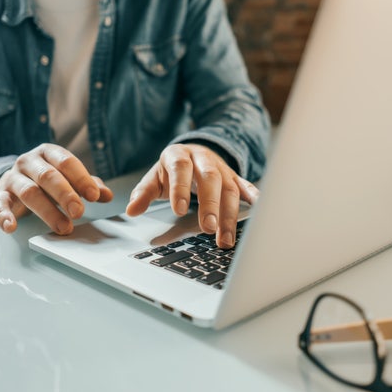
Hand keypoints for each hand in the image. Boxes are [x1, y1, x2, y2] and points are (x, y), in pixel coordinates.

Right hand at [0, 143, 112, 233]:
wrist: (11, 181)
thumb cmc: (46, 180)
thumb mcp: (68, 178)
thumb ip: (88, 185)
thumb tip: (107, 195)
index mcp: (48, 153)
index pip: (66, 162)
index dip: (81, 178)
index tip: (94, 196)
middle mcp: (29, 162)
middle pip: (48, 176)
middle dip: (65, 195)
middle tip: (79, 212)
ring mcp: (13, 177)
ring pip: (29, 192)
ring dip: (48, 211)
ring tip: (64, 227)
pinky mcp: (0, 194)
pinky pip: (0, 204)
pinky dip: (4, 216)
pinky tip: (11, 227)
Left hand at [125, 143, 258, 247]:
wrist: (192, 152)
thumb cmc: (172, 169)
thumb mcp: (154, 178)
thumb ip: (143, 193)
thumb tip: (131, 210)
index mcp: (179, 156)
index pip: (180, 170)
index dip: (180, 188)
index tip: (178, 210)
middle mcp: (203, 159)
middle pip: (210, 178)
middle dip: (210, 204)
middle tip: (207, 228)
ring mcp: (222, 168)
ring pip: (229, 187)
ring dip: (229, 214)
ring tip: (224, 239)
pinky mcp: (235, 176)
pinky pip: (246, 185)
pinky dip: (254, 196)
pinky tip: (259, 209)